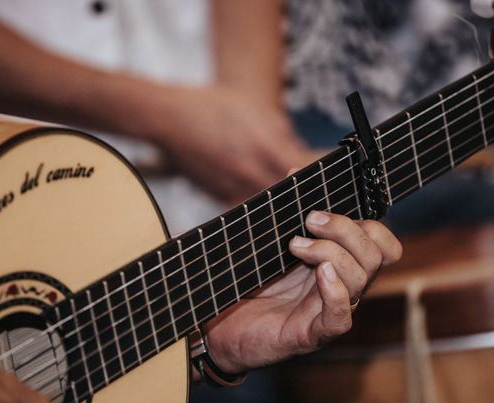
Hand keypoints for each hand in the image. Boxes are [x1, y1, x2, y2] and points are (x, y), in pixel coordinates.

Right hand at [150, 85, 309, 203]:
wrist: (172, 119)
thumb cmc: (215, 107)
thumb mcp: (257, 108)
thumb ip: (284, 132)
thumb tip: (302, 152)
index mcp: (265, 147)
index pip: (302, 171)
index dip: (316, 175)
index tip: (321, 174)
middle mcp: (251, 172)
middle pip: (287, 193)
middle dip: (297, 189)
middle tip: (303, 185)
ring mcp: (234, 188)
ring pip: (268, 204)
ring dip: (277, 199)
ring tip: (279, 188)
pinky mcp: (220, 196)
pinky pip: (246, 205)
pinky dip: (254, 201)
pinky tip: (255, 190)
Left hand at [204, 211, 401, 372]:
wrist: (219, 326)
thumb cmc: (248, 283)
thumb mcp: (269, 242)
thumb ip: (285, 211)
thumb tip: (294, 172)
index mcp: (339, 261)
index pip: (381, 243)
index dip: (368, 223)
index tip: (327, 209)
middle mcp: (342, 285)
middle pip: (375, 254)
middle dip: (346, 229)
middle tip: (309, 220)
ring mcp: (330, 310)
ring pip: (361, 278)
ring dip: (330, 252)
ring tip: (295, 246)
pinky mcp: (314, 333)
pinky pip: (341, 316)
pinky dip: (335, 292)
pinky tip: (320, 274)